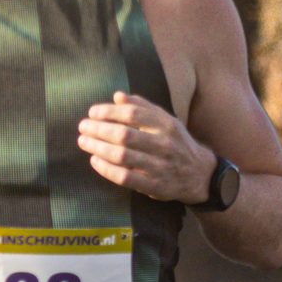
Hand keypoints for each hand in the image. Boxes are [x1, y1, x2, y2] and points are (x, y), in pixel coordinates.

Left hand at [77, 92, 211, 202]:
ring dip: (98, 148)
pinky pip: (125, 177)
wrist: (199, 174)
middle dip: (98, 130)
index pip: (132, 114)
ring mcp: (160, 166)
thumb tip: (117, 96)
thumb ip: (142, 107)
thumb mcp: (165, 121)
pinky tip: (94, 160)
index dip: (109, 112)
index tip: (93, 112)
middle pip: (124, 135)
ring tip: (83, 141)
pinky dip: (106, 169)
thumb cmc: (175, 142)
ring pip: (122, 156)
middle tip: (83, 127)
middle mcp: (164, 144)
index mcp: (166, 125)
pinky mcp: (154, 186)